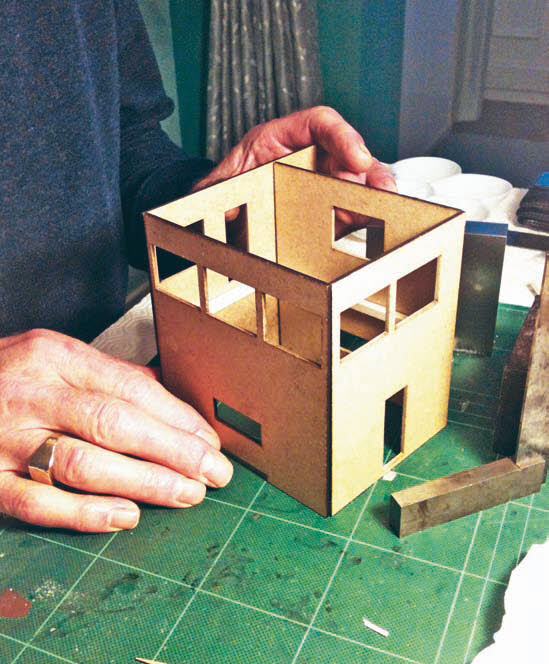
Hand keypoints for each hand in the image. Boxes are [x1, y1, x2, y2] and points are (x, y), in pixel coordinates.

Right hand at [0, 329, 232, 531]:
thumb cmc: (4, 377)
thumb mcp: (52, 358)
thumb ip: (106, 376)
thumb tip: (166, 394)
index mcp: (55, 357)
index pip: (130, 388)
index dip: (177, 417)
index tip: (210, 441)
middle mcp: (31, 394)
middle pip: (115, 423)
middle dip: (174, 452)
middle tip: (214, 473)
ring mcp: (5, 440)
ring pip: (84, 464)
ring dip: (143, 482)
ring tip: (186, 494)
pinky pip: (38, 503)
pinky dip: (85, 513)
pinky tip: (125, 517)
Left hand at [193, 106, 395, 233]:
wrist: (223, 216)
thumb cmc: (225, 191)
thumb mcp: (215, 185)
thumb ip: (215, 189)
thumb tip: (217, 201)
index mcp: (279, 140)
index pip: (319, 123)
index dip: (342, 135)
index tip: (356, 157)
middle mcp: (307, 158)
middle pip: (347, 154)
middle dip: (369, 170)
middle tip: (382, 187)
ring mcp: (320, 184)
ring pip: (355, 183)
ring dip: (373, 195)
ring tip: (387, 209)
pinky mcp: (327, 210)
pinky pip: (351, 211)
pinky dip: (365, 219)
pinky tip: (374, 228)